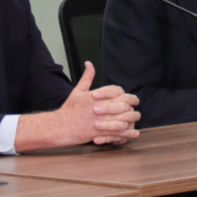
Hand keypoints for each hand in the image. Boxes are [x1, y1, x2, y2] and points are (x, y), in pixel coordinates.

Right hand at [16, 62, 139, 150]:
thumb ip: (87, 77)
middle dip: (132, 103)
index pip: (116, 91)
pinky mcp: (101, 133)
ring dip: (132, 118)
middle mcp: (100, 107)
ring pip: (123, 118)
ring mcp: (101, 121)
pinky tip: (134, 132)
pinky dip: (128, 133)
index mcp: (96, 96)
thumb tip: (89, 63)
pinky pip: (118, 132)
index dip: (124, 93)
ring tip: (137, 117)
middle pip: (123, 103)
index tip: (128, 95)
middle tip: (136, 104)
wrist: (60, 127)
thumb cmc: (68, 109)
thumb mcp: (77, 91)